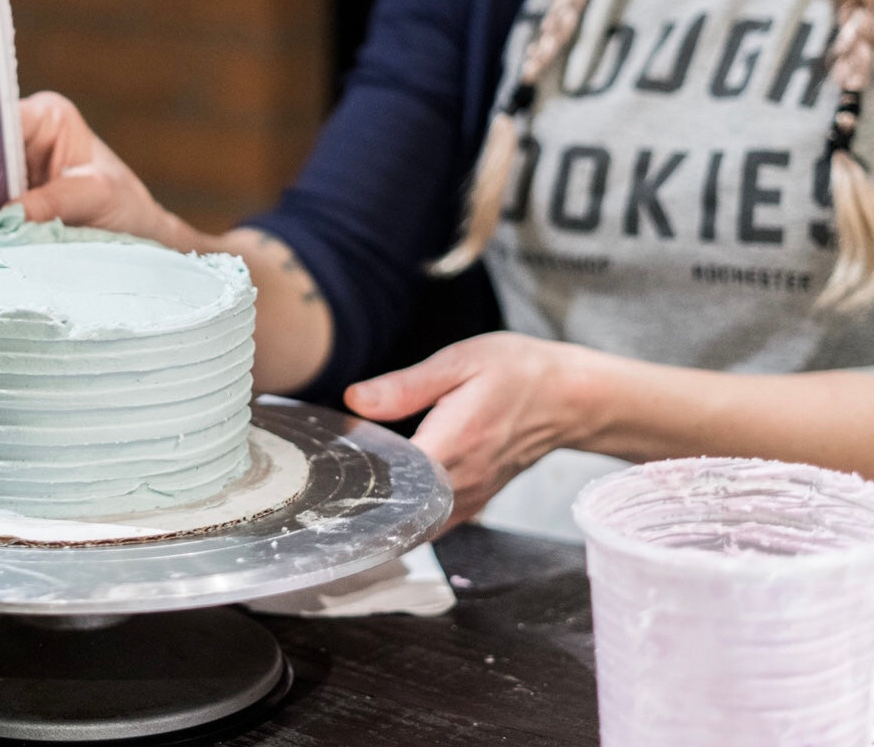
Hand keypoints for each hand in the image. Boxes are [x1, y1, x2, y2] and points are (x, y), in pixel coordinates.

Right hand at [17, 92, 182, 245]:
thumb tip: (6, 214)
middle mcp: (22, 138)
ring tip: (1, 226)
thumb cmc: (126, 205)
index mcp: (48, 118)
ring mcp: (9, 171)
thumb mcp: (98, 197)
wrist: (135, 238)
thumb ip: (54, 201)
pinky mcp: (3, 201)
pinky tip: (0, 234)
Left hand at [344, 333, 582, 530]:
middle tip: (320, 489)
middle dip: (358, 504)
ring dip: (381, 515)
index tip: (325, 480)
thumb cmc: (515, 372)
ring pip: (414, 525)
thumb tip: (355, 400)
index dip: (354, 485)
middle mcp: (461, 484)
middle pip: (397, 512)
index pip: (392, 485)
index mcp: (452, 446)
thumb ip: (404, 386)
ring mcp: (471, 499)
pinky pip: (433, 523)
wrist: (568, 397)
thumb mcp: (458, 363)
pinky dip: (405, 517)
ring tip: (343, 494)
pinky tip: (382, 496)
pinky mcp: (475, 502)